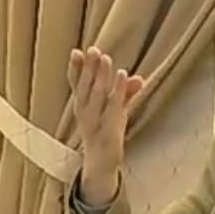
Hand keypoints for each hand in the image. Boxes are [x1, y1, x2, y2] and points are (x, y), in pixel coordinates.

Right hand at [69, 47, 145, 204]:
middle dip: (89, 68)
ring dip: (101, 77)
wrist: (102, 163)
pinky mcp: (108, 129)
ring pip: (96, 95)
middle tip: (94, 50)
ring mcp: (94, 121)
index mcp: (82, 106)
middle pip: (85, 86)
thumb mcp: (116, 110)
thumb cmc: (107, 131)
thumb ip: (125, 93)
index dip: (75, 69)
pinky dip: (117, 91)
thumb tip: (139, 79)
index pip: (76, 84)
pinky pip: (112, 107)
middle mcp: (85, 112)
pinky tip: (122, 76)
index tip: (76, 52)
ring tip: (106, 59)